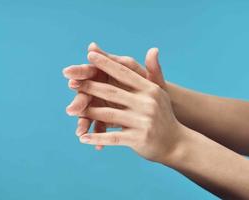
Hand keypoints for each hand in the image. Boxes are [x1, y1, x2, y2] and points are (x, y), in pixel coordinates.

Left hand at [66, 51, 184, 162]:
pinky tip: (83, 138)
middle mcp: (147, 103)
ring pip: (109, 115)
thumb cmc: (164, 115)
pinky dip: (96, 138)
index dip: (106, 63)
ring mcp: (143, 122)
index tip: (89, 54)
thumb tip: (153, 49)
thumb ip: (154, 71)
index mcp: (150, 89)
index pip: (124, 73)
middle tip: (72, 83)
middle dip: (90, 87)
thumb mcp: (160, 92)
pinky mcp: (138, 139)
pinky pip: (112, 138)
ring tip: (73, 111)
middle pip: (112, 93)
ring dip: (88, 113)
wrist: (176, 143)